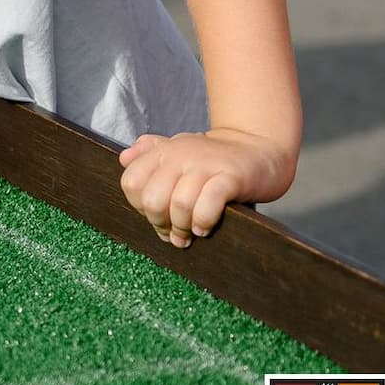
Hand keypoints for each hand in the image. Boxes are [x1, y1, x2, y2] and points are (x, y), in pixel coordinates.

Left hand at [118, 128, 295, 247]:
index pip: (131, 182)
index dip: (139, 207)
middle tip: (173, 234)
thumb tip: (124, 158)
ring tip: (190, 235)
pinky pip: (209, 203)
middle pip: (152, 198)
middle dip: (160, 223)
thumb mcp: (179, 152)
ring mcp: (206, 165)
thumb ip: (150, 154)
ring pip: (179, 204)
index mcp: (162, 151)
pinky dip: (203, 221)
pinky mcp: (231, 176)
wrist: (260, 150)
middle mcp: (180, 155)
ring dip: (182, 228)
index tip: (156, 219)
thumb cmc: (214, 160)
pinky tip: (204, 228)